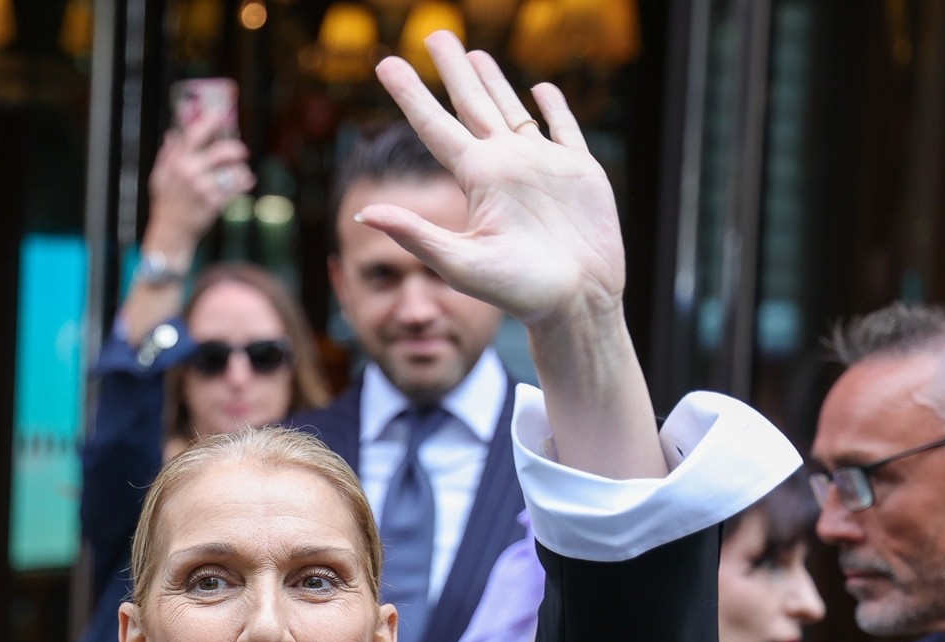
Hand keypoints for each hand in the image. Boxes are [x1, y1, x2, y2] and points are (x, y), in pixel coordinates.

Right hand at [141, 110, 253, 259]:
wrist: (171, 231)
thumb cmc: (166, 203)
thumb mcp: (160, 177)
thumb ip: (167, 155)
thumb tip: (172, 134)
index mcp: (177, 162)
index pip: (195, 134)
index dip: (209, 121)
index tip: (220, 114)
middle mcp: (190, 172)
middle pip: (221, 151)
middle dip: (236, 149)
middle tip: (242, 151)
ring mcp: (203, 188)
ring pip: (233, 172)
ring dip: (242, 170)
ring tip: (243, 172)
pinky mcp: (213, 203)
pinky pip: (236, 189)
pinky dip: (244, 183)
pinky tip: (248, 182)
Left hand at [363, 32, 624, 332]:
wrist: (577, 303)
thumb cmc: (519, 291)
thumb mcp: (460, 263)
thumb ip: (416, 235)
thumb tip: (364, 213)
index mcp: (477, 179)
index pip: (435, 126)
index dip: (411, 94)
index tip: (386, 64)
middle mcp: (505, 166)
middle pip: (471, 105)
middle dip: (452, 71)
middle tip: (433, 34)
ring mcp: (542, 167)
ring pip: (511, 111)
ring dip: (493, 82)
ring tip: (473, 55)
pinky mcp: (580, 172)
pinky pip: (563, 129)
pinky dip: (553, 108)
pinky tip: (540, 90)